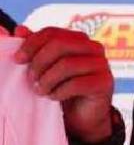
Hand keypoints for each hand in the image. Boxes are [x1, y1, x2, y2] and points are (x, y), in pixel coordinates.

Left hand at [13, 25, 114, 142]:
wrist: (82, 114)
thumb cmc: (63, 87)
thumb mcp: (47, 67)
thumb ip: (36, 48)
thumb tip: (20, 30)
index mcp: (79, 40)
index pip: (53, 33)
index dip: (31, 44)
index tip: (18, 60)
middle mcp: (94, 48)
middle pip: (60, 45)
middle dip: (39, 63)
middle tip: (31, 79)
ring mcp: (102, 65)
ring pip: (67, 65)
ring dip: (47, 80)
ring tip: (41, 90)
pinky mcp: (105, 83)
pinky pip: (77, 84)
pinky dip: (59, 92)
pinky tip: (54, 97)